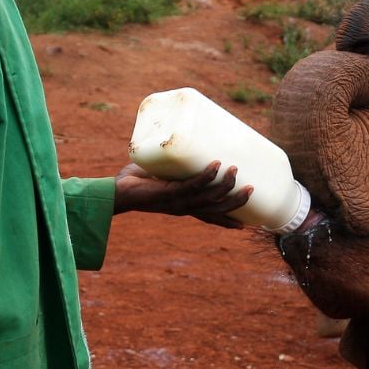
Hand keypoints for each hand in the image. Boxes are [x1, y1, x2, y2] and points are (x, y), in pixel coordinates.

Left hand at [114, 161, 251, 228]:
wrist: (117, 192)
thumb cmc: (136, 183)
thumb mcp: (162, 177)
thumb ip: (173, 166)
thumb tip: (181, 143)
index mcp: (186, 207)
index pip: (212, 217)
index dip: (229, 221)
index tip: (248, 225)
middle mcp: (186, 207)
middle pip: (218, 209)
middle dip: (237, 202)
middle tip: (251, 188)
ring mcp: (179, 201)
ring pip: (210, 197)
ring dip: (226, 184)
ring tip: (235, 168)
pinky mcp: (170, 192)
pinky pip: (193, 184)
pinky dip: (206, 175)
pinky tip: (216, 165)